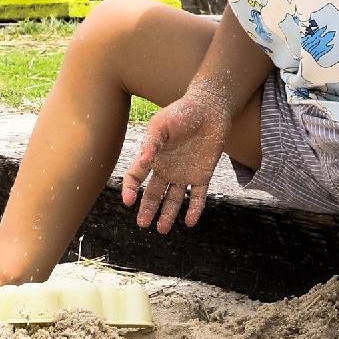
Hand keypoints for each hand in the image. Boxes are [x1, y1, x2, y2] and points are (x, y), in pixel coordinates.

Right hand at [119, 89, 231, 233]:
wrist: (210, 108)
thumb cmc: (182, 112)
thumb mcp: (161, 125)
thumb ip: (152, 143)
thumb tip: (143, 162)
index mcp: (153, 157)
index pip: (135, 177)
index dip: (130, 189)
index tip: (128, 201)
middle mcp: (167, 168)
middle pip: (153, 193)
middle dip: (147, 209)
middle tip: (143, 224)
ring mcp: (184, 174)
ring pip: (174, 199)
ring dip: (168, 214)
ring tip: (162, 230)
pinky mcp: (203, 175)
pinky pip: (198, 196)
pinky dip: (194, 210)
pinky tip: (189, 222)